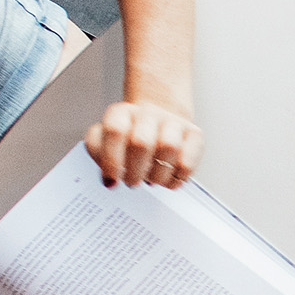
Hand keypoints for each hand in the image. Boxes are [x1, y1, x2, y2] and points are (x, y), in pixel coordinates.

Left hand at [86, 98, 202, 190]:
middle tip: (133, 182)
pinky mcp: (194, 135)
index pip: (115, 131)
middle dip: (135, 171)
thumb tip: (110, 181)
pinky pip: (187, 161)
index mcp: (122, 113)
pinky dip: (176, 177)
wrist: (158, 123)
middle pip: (142, 142)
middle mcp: (148, 113)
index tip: (113, 178)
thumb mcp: (106, 142)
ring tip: (152, 180)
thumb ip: (100, 158)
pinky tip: (168, 178)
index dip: (112, 158)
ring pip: (169, 148)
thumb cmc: (129, 138)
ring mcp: (173, 122)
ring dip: (157, 175)